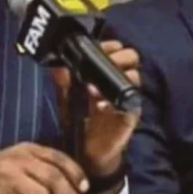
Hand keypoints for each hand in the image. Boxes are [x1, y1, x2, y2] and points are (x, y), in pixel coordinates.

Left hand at [50, 40, 140, 177]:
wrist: (88, 148)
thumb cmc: (79, 116)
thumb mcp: (66, 95)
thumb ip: (62, 79)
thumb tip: (57, 66)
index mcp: (104, 69)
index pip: (114, 47)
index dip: (109, 45)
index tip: (98, 48)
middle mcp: (118, 78)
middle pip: (130, 55)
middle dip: (117, 57)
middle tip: (100, 67)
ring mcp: (126, 95)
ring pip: (135, 75)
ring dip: (115, 78)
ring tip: (94, 91)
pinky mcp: (131, 113)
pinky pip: (131, 102)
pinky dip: (115, 102)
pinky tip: (101, 107)